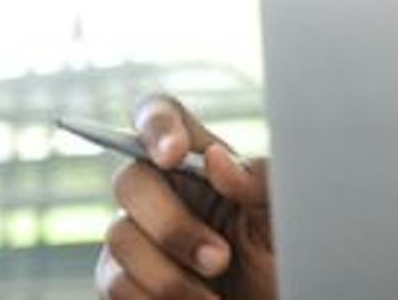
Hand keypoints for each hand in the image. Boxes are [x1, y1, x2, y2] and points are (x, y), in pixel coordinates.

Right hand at [96, 94, 276, 299]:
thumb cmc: (280, 257)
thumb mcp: (283, 216)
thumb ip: (258, 181)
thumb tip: (216, 158)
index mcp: (200, 161)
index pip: (161, 116)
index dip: (156, 124)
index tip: (173, 155)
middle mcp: (162, 191)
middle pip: (131, 179)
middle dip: (173, 226)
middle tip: (220, 259)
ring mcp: (136, 235)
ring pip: (119, 236)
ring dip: (169, 275)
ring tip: (213, 297)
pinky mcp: (123, 279)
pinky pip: (114, 284)